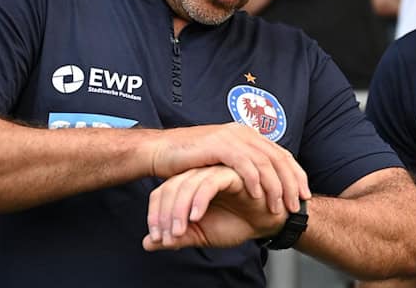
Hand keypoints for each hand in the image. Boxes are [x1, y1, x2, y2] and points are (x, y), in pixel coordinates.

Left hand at [142, 165, 286, 250]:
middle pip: (171, 187)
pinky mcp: (232, 172)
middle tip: (167, 239)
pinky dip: (200, 200)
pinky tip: (197, 217)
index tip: (157, 239)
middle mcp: (200, 174)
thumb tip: (147, 244)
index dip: (155, 217)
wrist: (268, 224)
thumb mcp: (202, 235)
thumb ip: (178, 237)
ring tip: (179, 233)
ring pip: (187, 185)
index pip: (161, 194)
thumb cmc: (238, 224)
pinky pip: (209, 183)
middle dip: (164, 216)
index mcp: (190, 184)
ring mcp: (215, 171)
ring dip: (179, 211)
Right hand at [148, 122, 309, 215]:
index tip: (305, 194)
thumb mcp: (224, 161)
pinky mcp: (219, 145)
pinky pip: (244, 164)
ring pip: (265, 163)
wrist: (162, 151)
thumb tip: (265, 181)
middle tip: (297, 206)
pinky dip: (254, 181)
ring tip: (278, 207)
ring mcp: (232, 137)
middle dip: (291, 184)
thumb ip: (244, 166)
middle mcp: (244, 133)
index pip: (281, 155)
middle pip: (279, 158)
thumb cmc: (191, 161)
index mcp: (249, 135)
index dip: (296, 175)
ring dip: (275, 187)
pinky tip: (257, 196)